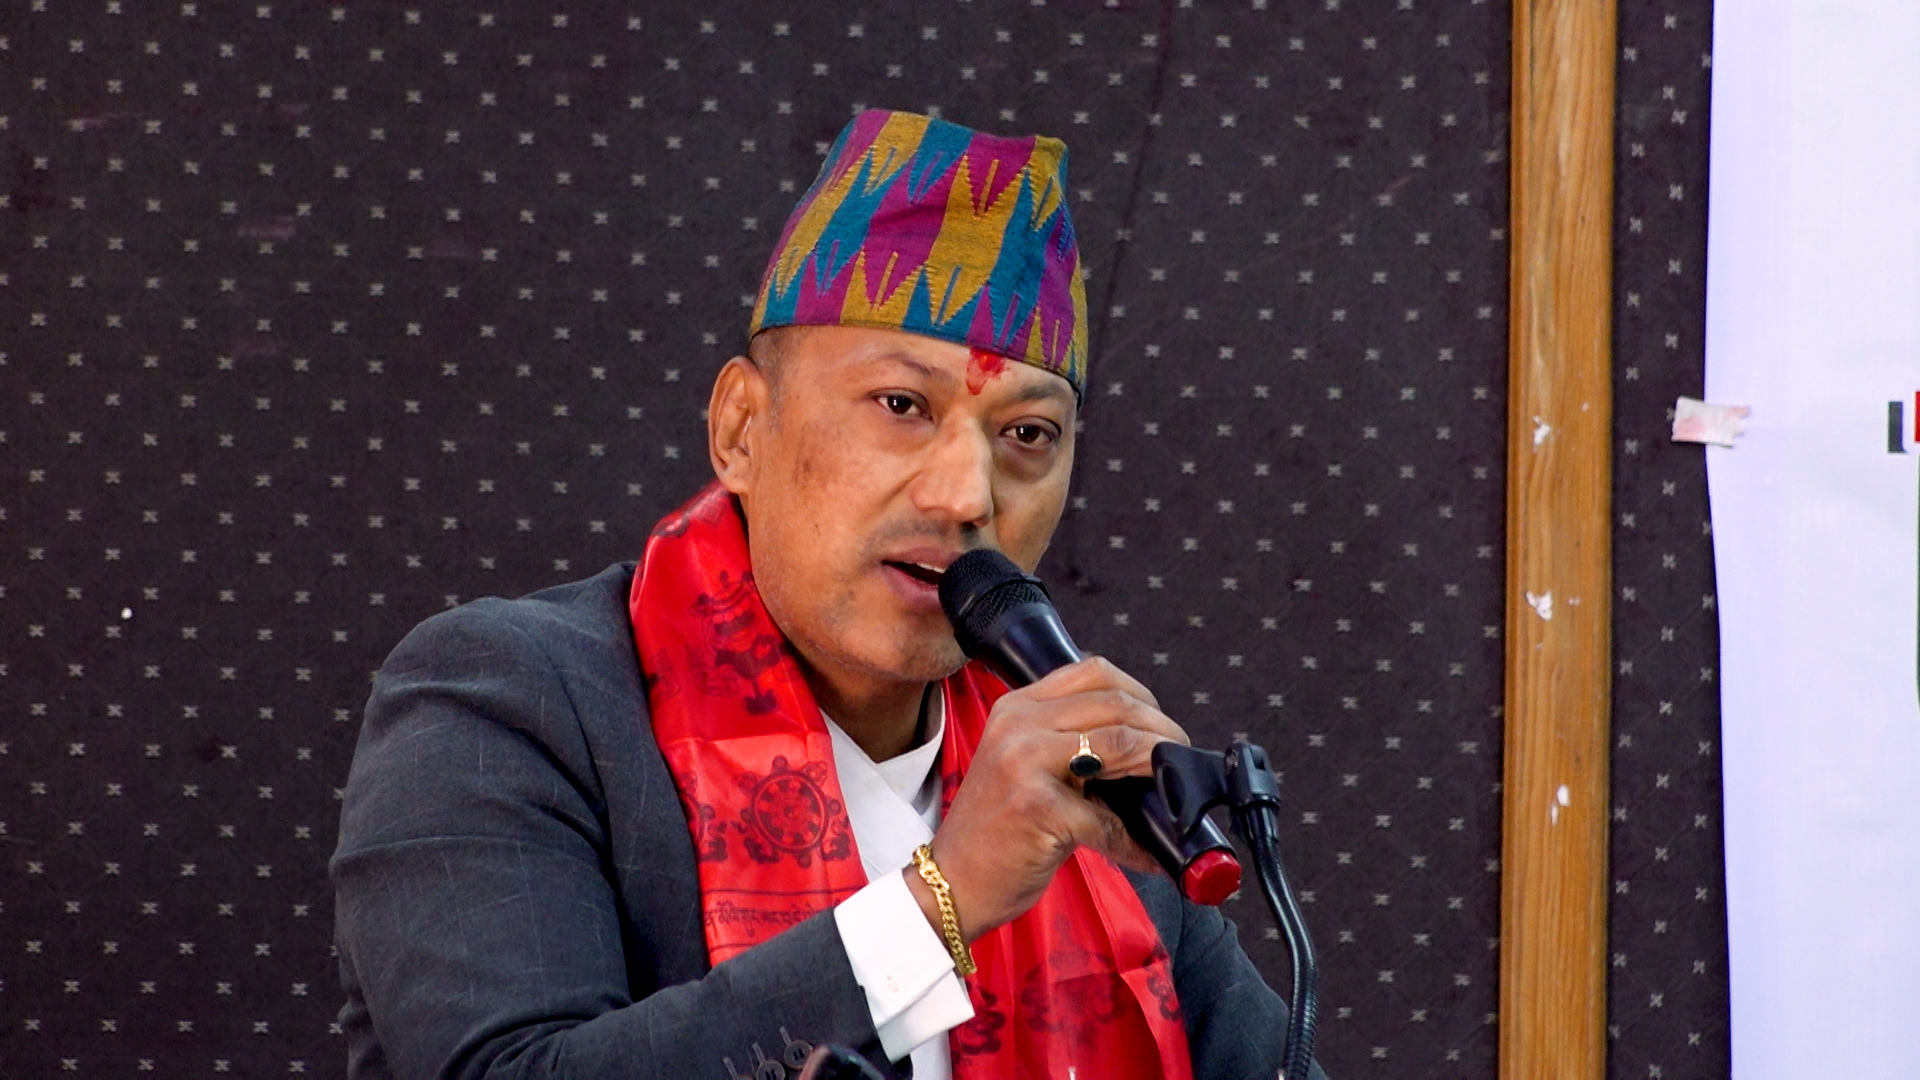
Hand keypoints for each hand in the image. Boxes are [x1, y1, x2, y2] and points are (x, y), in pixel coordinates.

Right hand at [905, 656, 1189, 941]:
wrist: (952, 881)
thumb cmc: (994, 829)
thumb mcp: (1021, 764)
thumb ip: (1069, 743)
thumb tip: (1143, 746)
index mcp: (1016, 707)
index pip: (1094, 671)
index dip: (1140, 694)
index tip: (1159, 723)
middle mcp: (1018, 724)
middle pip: (1115, 703)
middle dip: (1161, 730)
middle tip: (1178, 758)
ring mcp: (1024, 762)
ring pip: (1121, 743)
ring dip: (1158, 767)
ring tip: (1171, 791)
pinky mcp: (1038, 807)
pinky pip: (1108, 818)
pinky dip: (1135, 840)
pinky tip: (1146, 854)